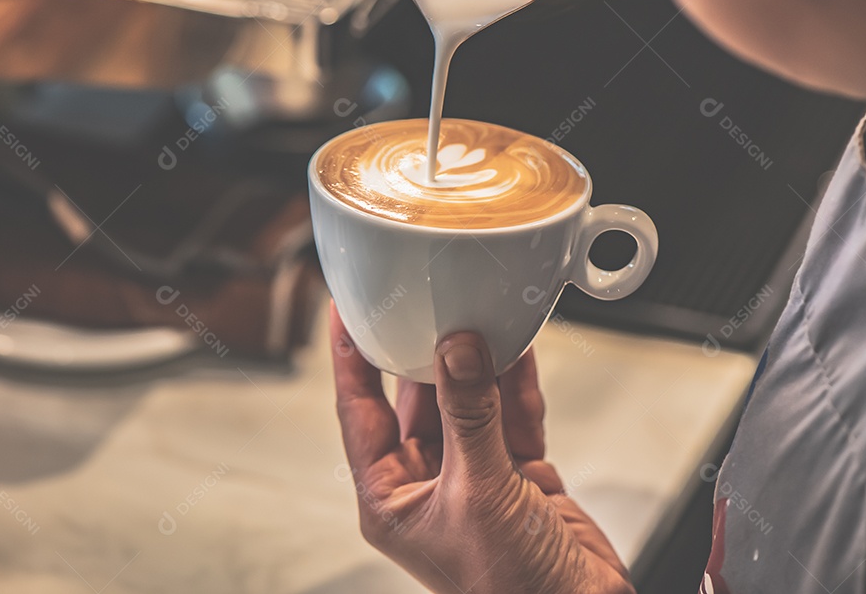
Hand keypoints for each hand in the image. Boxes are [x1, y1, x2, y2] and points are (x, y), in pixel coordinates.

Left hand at [330, 303, 634, 593]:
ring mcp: (475, 476)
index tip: (345, 311)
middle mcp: (428, 484)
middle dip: (423, 351)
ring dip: (477, 364)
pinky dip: (517, 385)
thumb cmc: (509, 588)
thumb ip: (470, 416)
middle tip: (426, 300)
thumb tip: (457, 350)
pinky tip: (520, 350)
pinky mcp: (519, 474)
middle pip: (415, 399)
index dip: (350, 359)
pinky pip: (512, 416)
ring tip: (478, 314)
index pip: (359, 412)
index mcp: (392, 498)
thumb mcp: (481, 493)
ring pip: (467, 403)